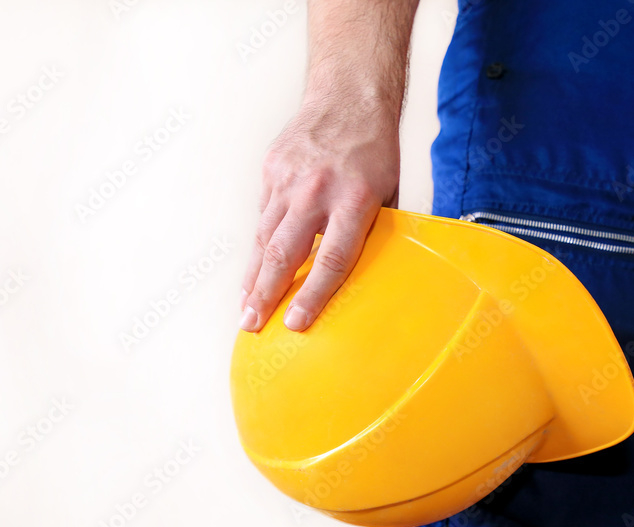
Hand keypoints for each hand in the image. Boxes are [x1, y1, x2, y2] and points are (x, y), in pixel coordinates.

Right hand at [240, 98, 399, 332]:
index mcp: (355, 200)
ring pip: (265, 237)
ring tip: (246, 306)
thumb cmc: (374, 150)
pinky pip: (263, 214)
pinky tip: (255, 268)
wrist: (349, 96)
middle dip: (265, 294)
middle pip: (285, 252)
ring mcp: (289, 179)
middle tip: (251, 324)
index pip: (331, 259)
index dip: (313, 295)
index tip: (295, 323)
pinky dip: (259, 243)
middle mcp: (317, 191)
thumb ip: (372, 230)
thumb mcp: (387, 192)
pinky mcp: (271, 169)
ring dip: (253, 276)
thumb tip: (366, 273)